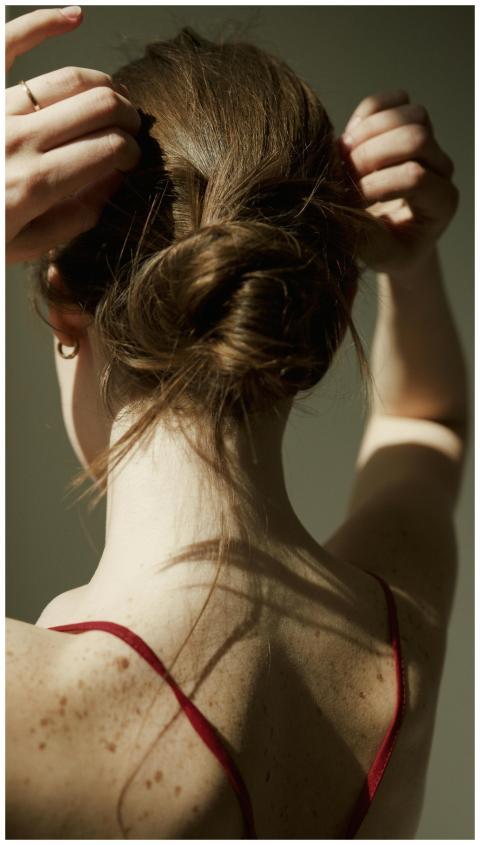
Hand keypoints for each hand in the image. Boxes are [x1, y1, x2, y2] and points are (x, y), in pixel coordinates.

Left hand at [6, 7, 141, 264]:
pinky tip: (74, 16)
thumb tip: (111, 183)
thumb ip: (74, 218)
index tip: (131, 160)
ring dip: (104, 85)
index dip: (131, 151)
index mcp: (35, 185)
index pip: (109, 149)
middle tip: (131, 129)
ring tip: (112, 99)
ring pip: (70, 80)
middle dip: (127, 116)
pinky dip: (44, 23)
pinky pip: (10, 43)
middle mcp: (19, 141)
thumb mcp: (25, 245)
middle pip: (99, 107)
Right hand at [338, 89, 458, 276]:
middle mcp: (442, 169)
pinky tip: (349, 137)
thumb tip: (338, 207)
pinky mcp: (408, 126)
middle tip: (344, 173)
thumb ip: (364, 237)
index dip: (376, 184)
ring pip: (411, 114)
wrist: (391, 235)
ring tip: (344, 154)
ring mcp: (429, 144)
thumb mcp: (378, 256)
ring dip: (370, 130)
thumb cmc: (388, 249)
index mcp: (441, 203)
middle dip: (372, 154)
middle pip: (417, 138)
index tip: (350, 201)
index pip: (415, 177)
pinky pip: (394, 100)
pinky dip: (368, 113)